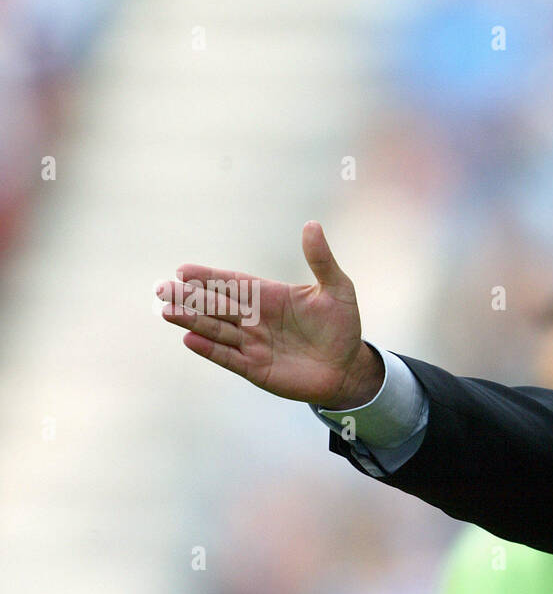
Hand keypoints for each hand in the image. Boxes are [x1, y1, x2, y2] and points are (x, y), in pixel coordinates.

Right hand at [158, 221, 383, 408]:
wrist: (349, 368)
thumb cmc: (342, 326)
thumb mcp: (338, 289)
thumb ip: (321, 260)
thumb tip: (312, 224)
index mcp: (268, 296)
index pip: (232, 283)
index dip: (208, 277)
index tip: (184, 270)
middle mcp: (254, 318)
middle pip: (216, 305)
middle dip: (190, 298)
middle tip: (162, 288)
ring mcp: (253, 344)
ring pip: (216, 329)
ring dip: (192, 321)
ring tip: (167, 311)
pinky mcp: (255, 368)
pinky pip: (228, 357)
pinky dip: (210, 349)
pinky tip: (189, 339)